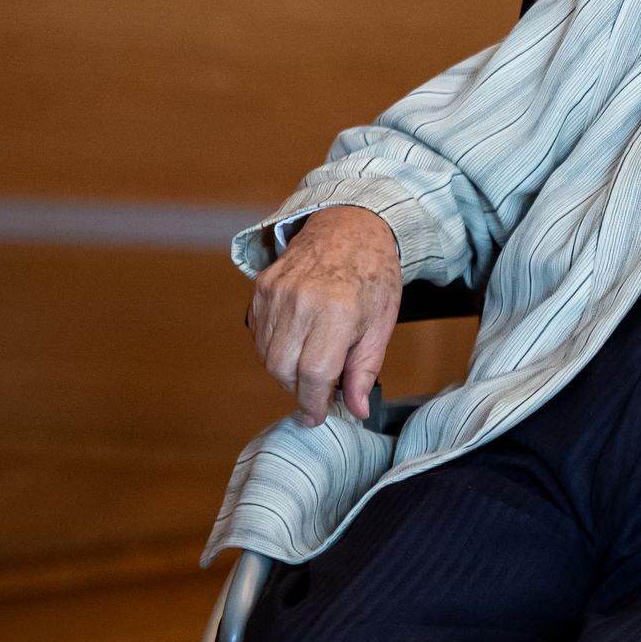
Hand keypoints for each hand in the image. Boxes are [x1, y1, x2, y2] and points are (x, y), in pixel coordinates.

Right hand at [248, 205, 401, 427]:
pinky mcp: (262, 287)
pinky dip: (273, 347)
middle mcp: (302, 301)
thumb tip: (357, 409)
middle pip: (283, 370)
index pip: (313, 375)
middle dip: (299, 389)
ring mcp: (277, 292)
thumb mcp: (382, 323)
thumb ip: (365, 369)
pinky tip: (296, 339)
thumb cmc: (372, 273)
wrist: (351, 226)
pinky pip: (258, 334)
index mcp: (337, 312)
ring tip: (310, 358)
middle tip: (318, 387)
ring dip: (285, 370)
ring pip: (267, 356)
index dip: (313, 403)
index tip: (316, 415)